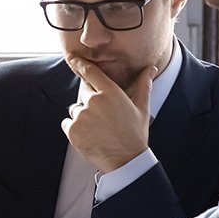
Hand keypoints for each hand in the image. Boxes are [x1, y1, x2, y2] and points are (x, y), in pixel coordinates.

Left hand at [61, 54, 153, 172]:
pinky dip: (74, 129)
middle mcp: (95, 101)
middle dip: (90, 104)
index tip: (71, 56)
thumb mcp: (142, 108)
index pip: (91, 72)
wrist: (126, 161)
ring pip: (75, 110)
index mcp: (111, 93)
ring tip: (98, 130)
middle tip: (103, 120)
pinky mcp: (73, 130)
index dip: (79, 62)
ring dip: (82, 118)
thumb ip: (143, 85)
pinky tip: (89, 136)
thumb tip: (150, 69)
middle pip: (84, 94)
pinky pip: (67, 124)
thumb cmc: (135, 135)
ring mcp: (82, 116)